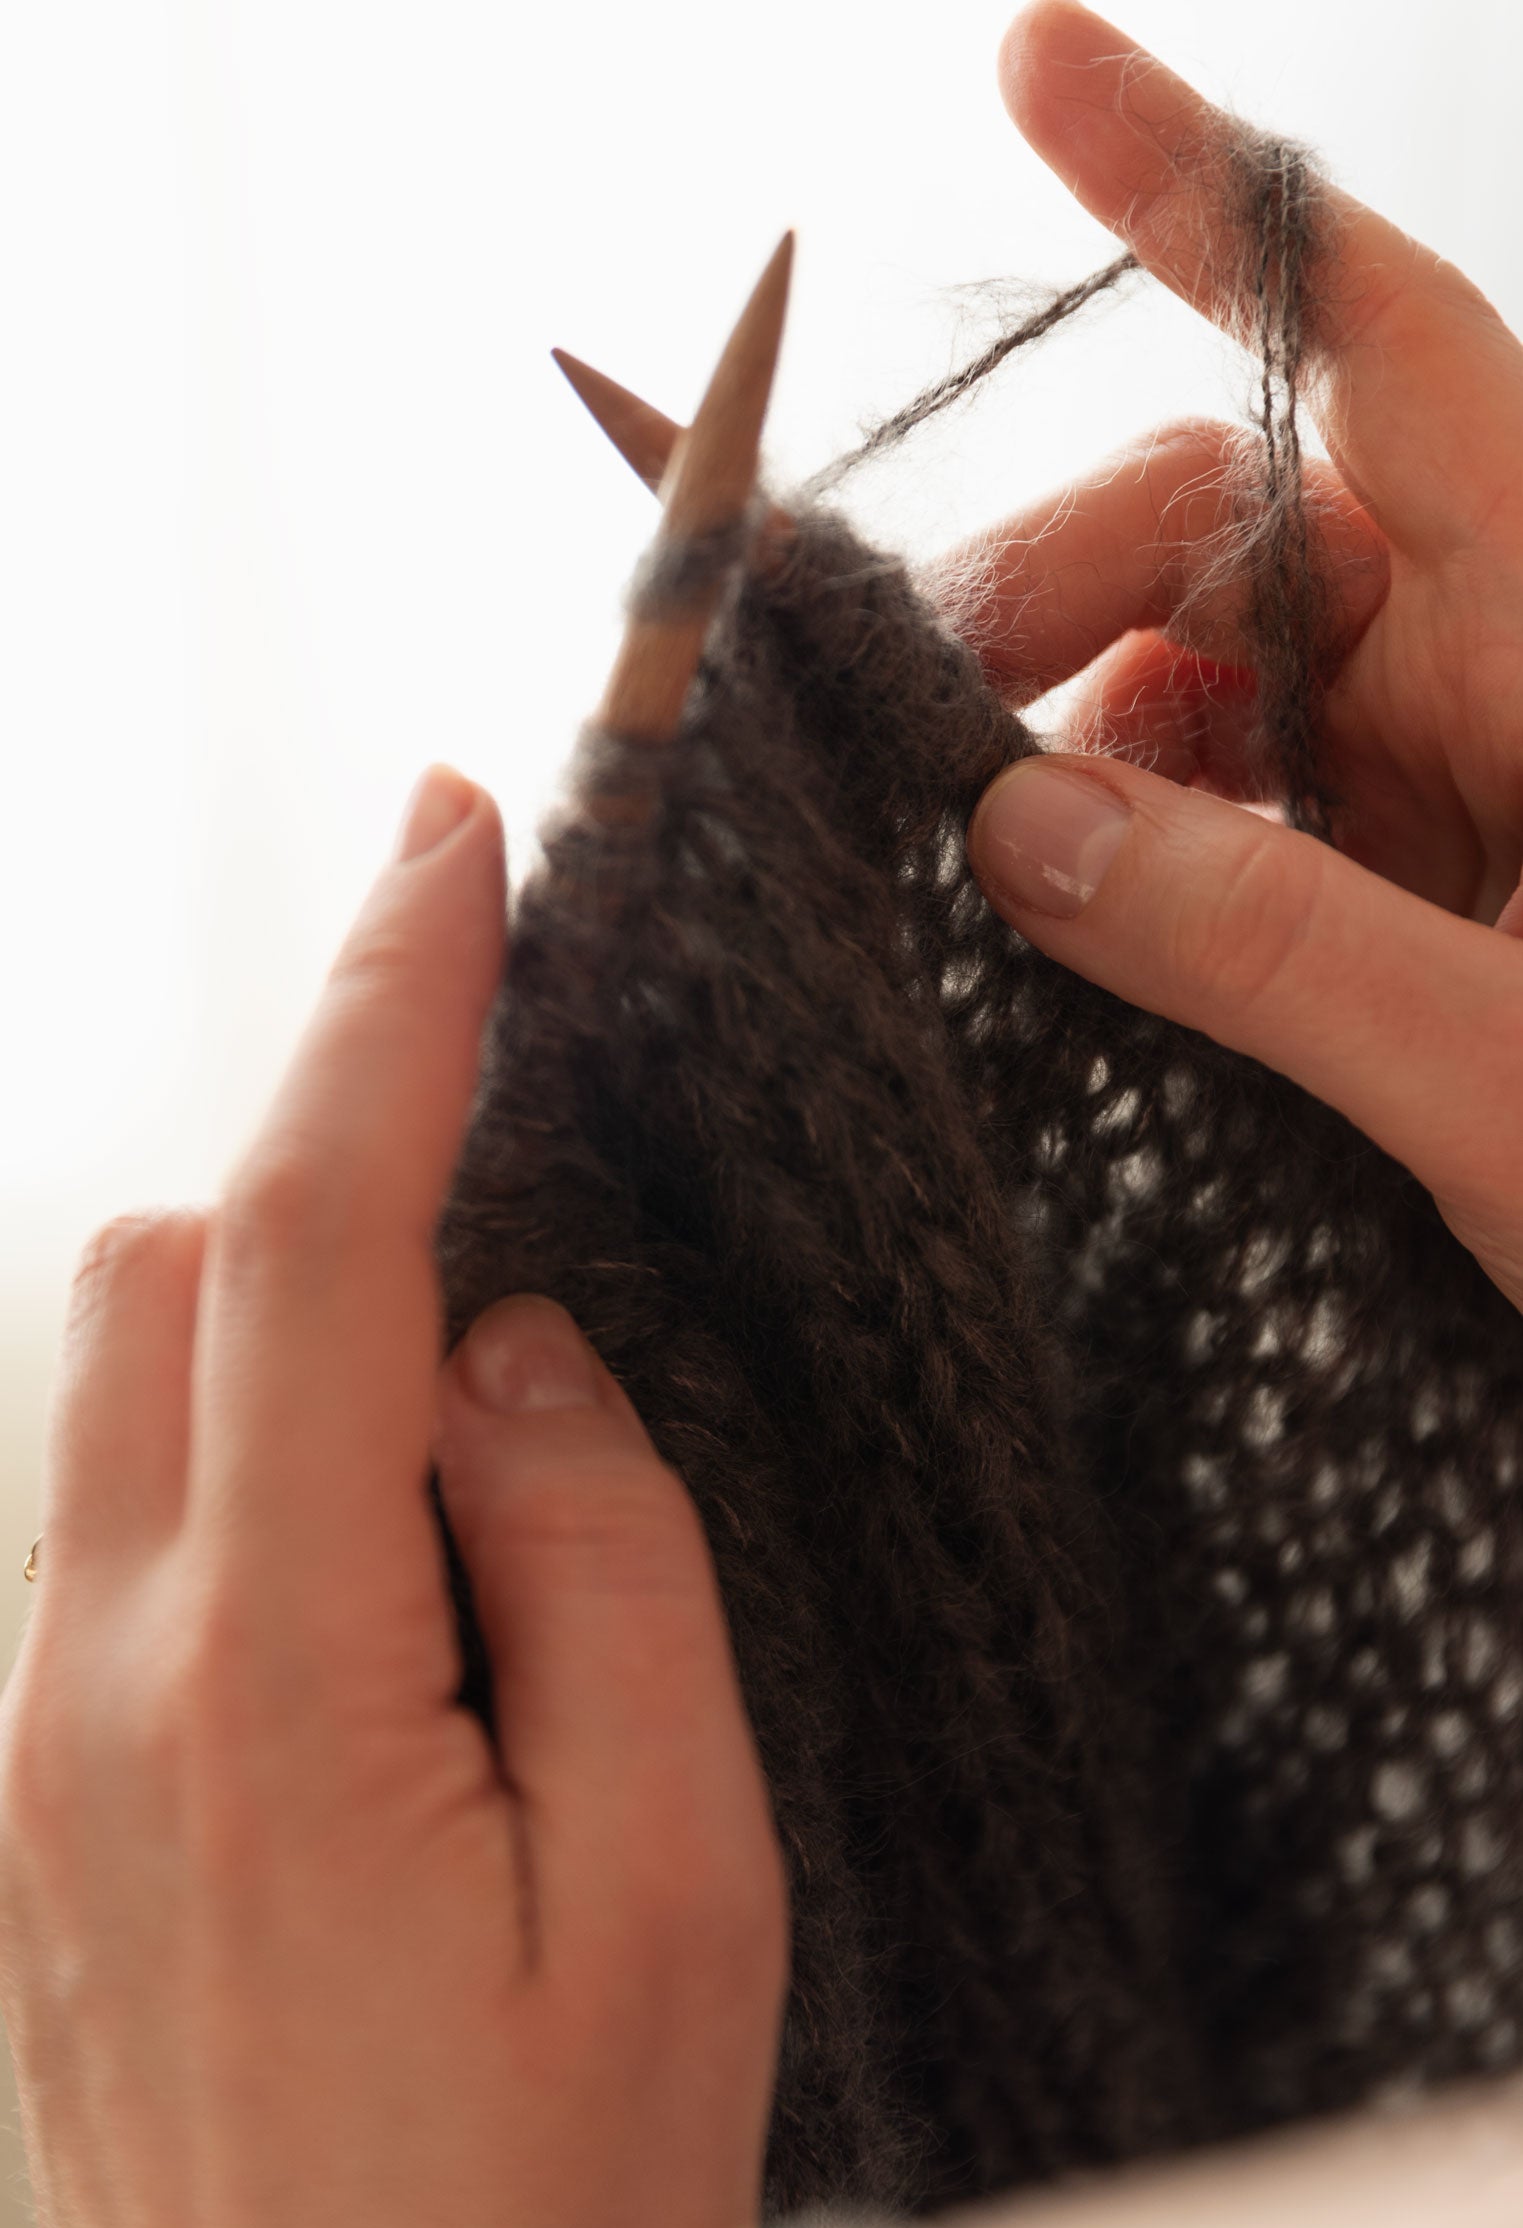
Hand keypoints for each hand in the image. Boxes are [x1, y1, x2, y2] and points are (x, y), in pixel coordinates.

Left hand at [0, 766, 786, 2227]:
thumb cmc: (546, 2220)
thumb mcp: (678, 1896)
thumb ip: (602, 1572)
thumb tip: (518, 1355)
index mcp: (270, 1687)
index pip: (313, 1244)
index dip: (388, 1007)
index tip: (449, 838)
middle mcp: (96, 1687)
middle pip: (162, 1273)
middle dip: (331, 1162)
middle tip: (517, 1209)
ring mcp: (38, 1750)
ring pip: (118, 1383)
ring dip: (285, 1313)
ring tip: (468, 1442)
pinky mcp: (41, 1805)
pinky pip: (114, 1516)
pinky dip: (240, 1443)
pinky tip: (380, 1563)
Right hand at [962, 1, 1522, 1308]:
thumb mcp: (1514, 1077)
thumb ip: (1274, 946)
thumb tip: (1019, 830)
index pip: (1379, 343)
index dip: (1203, 194)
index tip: (1040, 62)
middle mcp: (1507, 668)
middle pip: (1238, 518)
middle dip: (1068, 587)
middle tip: (940, 738)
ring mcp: (1452, 780)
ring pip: (1212, 673)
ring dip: (1085, 744)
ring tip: (1005, 873)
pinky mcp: (1410, 885)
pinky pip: (1230, 808)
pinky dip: (1135, 846)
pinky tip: (1080, 930)